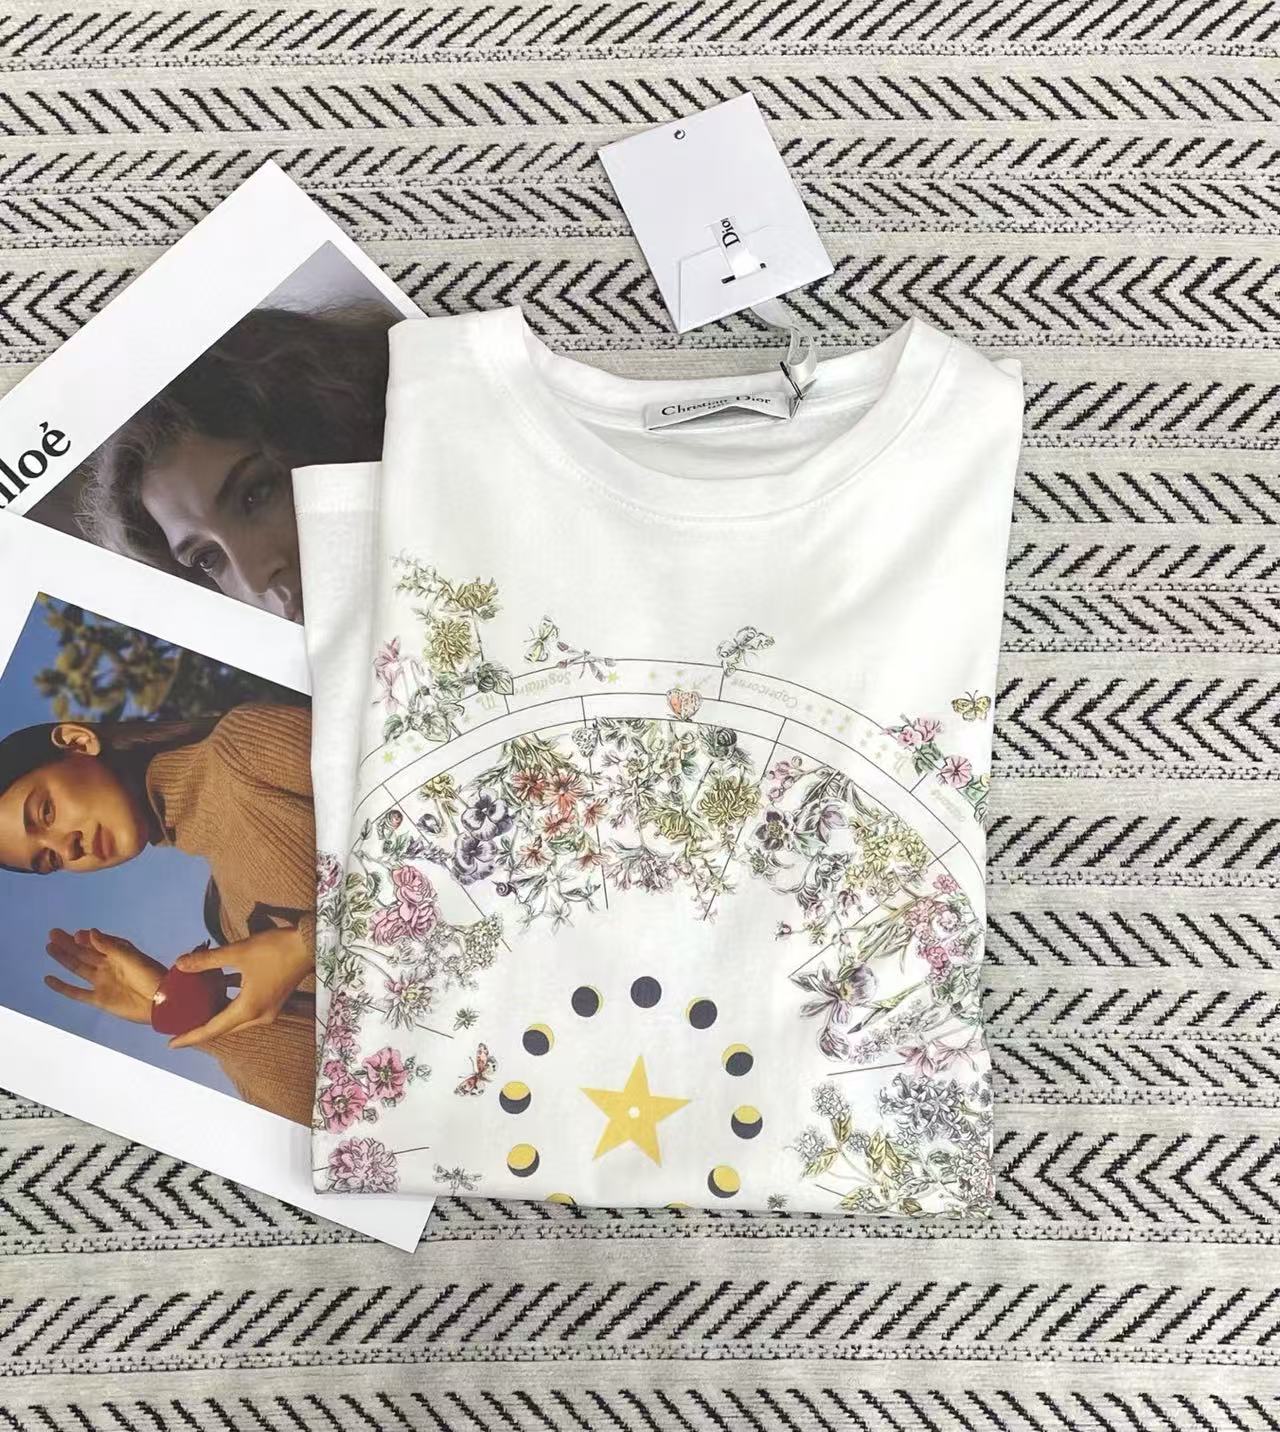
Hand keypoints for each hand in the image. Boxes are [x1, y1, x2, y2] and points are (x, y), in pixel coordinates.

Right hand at [45, 928, 169, 1024]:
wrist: (160, 1002)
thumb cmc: (151, 976)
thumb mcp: (130, 957)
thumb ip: (109, 946)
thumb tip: (89, 932)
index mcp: (119, 954)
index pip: (98, 942)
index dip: (86, 937)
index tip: (75, 933)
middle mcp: (109, 967)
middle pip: (84, 953)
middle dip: (69, 943)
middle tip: (53, 933)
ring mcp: (103, 983)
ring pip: (78, 968)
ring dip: (64, 958)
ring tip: (50, 947)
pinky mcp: (99, 999)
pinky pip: (76, 992)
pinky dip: (62, 987)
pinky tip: (49, 978)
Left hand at [167, 925, 310, 1049]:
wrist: (310, 944)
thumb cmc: (274, 949)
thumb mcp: (237, 952)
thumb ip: (207, 961)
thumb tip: (179, 964)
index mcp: (248, 1009)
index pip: (213, 1029)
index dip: (190, 1037)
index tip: (171, 1043)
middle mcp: (258, 1016)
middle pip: (224, 1029)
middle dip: (201, 1029)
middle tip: (180, 1028)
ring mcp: (268, 1011)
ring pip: (235, 1020)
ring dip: (216, 1016)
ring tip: (196, 1010)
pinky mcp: (273, 1001)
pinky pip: (245, 1011)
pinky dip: (230, 1005)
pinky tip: (220, 990)